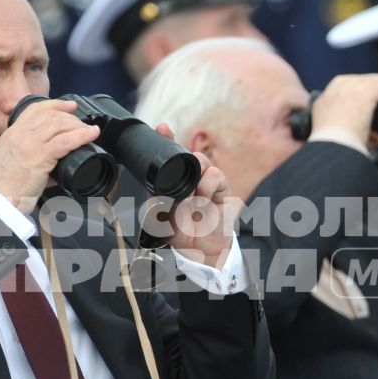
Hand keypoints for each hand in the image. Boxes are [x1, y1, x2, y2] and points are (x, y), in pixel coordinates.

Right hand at [0, 99, 101, 211]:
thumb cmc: (4, 189)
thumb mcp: (14, 164)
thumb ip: (33, 159)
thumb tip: (57, 165)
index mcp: (12, 134)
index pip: (34, 109)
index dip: (55, 104)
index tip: (70, 105)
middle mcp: (19, 135)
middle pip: (50, 115)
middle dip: (70, 117)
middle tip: (83, 125)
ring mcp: (28, 144)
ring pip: (58, 124)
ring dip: (77, 126)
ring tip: (89, 131)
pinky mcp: (38, 157)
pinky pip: (64, 141)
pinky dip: (81, 136)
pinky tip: (91, 134)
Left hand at [158, 133, 240, 268]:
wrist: (201, 250)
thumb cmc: (180, 232)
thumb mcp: (160, 218)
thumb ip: (157, 200)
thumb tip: (160, 184)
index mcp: (171, 181)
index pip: (170, 156)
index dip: (166, 139)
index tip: (162, 128)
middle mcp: (189, 179)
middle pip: (188, 154)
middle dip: (183, 154)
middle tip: (177, 169)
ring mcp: (206, 182)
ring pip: (202, 160)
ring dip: (195, 174)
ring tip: (191, 195)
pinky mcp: (221, 189)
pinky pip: (215, 175)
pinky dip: (207, 184)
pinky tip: (202, 198)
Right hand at [310, 73, 377, 149]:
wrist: (332, 149)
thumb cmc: (334, 147)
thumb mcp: (334, 131)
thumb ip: (346, 125)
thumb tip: (366, 134)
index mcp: (327, 97)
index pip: (350, 84)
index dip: (366, 85)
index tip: (377, 87)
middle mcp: (338, 88)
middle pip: (364, 79)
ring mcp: (351, 90)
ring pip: (376, 81)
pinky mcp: (364, 95)